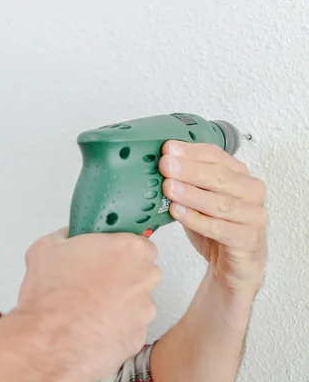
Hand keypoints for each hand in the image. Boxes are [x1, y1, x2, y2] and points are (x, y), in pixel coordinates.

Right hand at [17, 227, 160, 380]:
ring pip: (135, 301)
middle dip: (119, 274)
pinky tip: (90, 324)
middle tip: (90, 278)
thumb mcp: (46, 247)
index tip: (103, 253)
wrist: (48, 341)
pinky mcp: (138, 338)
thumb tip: (65, 238)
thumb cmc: (52, 297)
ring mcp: (144, 310)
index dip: (116, 249)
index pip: (136, 241)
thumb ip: (65, 236)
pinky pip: (128, 326)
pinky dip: (114, 326)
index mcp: (129, 249)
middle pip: (139, 271)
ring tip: (86, 306)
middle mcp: (144, 278)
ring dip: (117, 301)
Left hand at [160, 141, 267, 296]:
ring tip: (169, 187)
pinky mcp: (248, 240)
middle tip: (166, 165)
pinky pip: (220, 229)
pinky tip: (178, 212)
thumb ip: (185, 181)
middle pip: (219, 177)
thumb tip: (158, 165)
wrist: (233, 264)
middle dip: (189, 170)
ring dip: (191, 194)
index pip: (216, 156)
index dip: (191, 152)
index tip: (168, 148)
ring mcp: (253, 216)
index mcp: (240, 175)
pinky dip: (197, 220)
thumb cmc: (216, 226)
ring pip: (220, 203)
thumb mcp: (198, 198)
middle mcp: (251, 192)